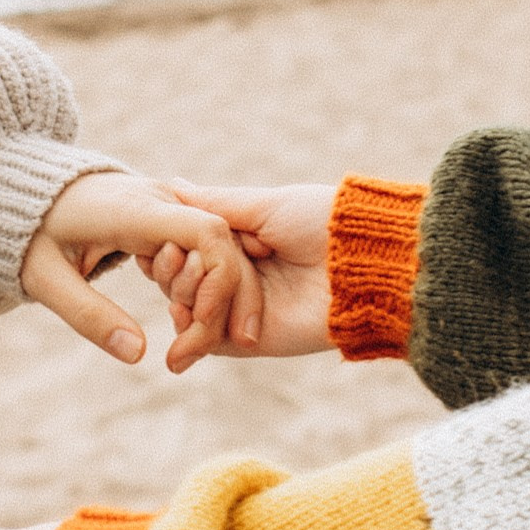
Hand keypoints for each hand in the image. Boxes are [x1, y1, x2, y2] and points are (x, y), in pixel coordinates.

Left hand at [24, 172, 262, 373]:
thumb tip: (139, 355)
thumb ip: (90, 315)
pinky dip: (208, 286)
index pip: (205, 233)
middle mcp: (162, 199)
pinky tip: (195, 322)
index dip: (221, 279)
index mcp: (135, 210)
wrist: (26, 195)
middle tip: (214, 351)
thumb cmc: (30, 235)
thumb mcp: (47, 280)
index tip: (206, 323)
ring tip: (201, 345)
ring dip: (222, 296)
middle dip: (231, 298)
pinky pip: (205, 250)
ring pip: (221, 248)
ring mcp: (170, 204)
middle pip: (223, 244)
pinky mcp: (170, 216)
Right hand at [157, 180, 337, 356]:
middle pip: (183, 280)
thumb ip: (216, 204)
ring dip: (180, 296)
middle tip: (174, 258)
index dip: (170, 245)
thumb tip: (173, 187)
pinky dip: (190, 332)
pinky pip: (208, 341)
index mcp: (244, 243)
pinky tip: (181, 315)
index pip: (190, 248)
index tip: (164, 240)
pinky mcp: (250, 341)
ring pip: (190, 309)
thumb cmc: (322, 224)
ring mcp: (243, 310)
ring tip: (183, 285)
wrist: (365, 264)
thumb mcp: (266, 205)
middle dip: (173, 271)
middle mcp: (240, 277)